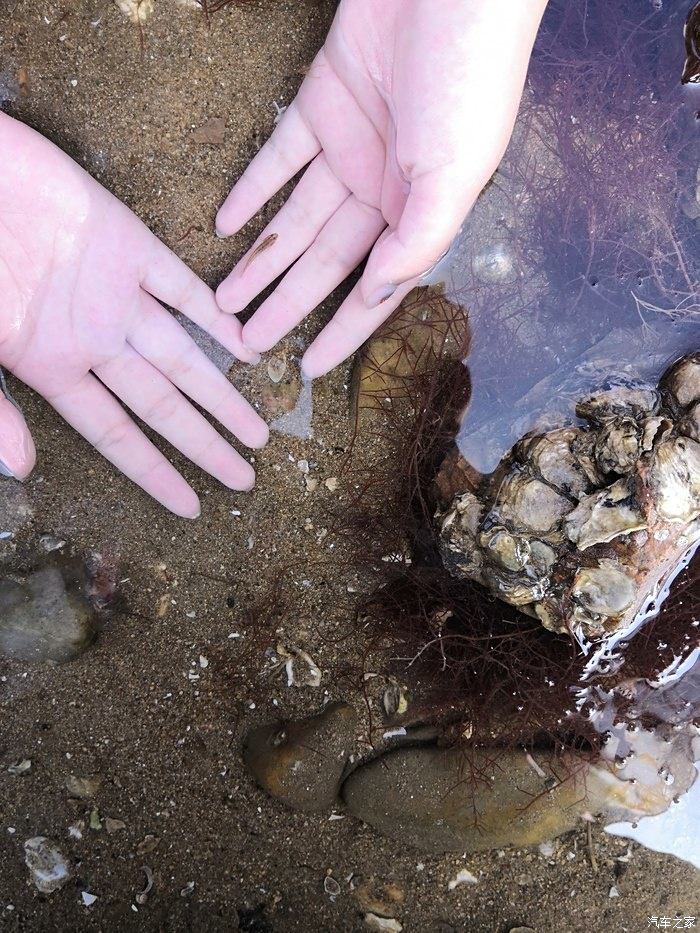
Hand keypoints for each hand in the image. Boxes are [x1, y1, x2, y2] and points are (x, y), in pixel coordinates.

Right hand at [0, 114, 267, 517]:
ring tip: (259, 432)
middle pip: (162, 404)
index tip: (192, 506)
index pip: (116, 435)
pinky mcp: (127, 240)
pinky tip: (248, 346)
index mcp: (52, 367)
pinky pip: (183, 286)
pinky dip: (214, 315)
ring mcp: (113, 291)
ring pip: (182, 354)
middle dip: (204, 443)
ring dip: (221, 392)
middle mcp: (93, 338)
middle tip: (246, 480)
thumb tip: (22, 469)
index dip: (154, 472)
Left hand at [215, 0, 547, 376]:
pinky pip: (278, 157)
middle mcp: (382, 190)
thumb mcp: (456, 175)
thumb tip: (376, 292)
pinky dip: (251, 187)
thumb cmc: (471, 80)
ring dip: (259, 259)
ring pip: (294, 219)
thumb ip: (417, 240)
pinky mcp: (321, 102)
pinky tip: (225, 223)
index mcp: (419, 214)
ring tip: (224, 302)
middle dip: (285, 304)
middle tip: (244, 344)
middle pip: (324, 263)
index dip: (341, 333)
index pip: (373, 290)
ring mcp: (349, 147)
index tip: (307, 371)